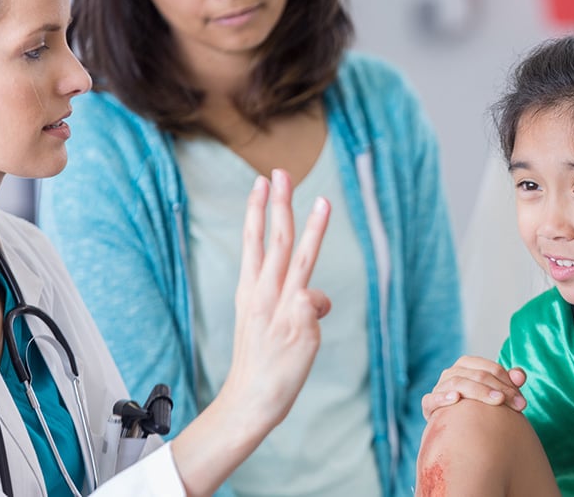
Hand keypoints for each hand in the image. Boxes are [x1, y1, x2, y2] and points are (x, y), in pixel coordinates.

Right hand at [220, 168, 331, 428]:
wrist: (250, 402)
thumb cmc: (261, 363)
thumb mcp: (270, 325)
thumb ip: (293, 303)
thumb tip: (317, 297)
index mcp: (250, 292)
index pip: (254, 243)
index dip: (257, 211)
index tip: (261, 182)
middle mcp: (262, 295)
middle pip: (273, 240)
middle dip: (279, 204)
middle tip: (281, 172)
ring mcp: (280, 310)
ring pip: (298, 259)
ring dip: (312, 229)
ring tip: (324, 201)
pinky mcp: (298, 327)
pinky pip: (314, 302)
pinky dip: (318, 303)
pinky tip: (310, 322)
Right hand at [421, 356, 526, 418]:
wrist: (455, 427)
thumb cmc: (478, 407)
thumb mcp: (495, 393)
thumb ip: (509, 382)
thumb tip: (521, 376)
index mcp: (467, 365)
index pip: (491, 368)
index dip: (509, 382)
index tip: (522, 401)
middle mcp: (452, 373)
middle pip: (478, 375)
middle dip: (500, 389)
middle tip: (518, 405)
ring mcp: (439, 387)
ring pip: (459, 383)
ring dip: (479, 391)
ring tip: (498, 401)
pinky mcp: (428, 404)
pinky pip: (432, 399)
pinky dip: (442, 397)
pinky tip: (455, 398)